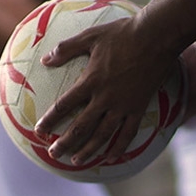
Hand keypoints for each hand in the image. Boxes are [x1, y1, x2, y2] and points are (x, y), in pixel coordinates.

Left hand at [34, 14, 178, 165]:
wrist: (156, 37)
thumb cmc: (122, 34)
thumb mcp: (90, 36)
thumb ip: (66, 49)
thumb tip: (45, 60)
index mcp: (91, 81)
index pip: (64, 105)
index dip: (50, 119)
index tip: (39, 130)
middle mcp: (105, 98)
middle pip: (81, 127)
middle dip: (65, 142)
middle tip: (53, 153)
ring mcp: (123, 105)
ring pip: (103, 135)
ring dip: (88, 150)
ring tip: (76, 162)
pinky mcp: (139, 107)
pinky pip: (128, 133)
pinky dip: (120, 147)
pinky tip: (112, 158)